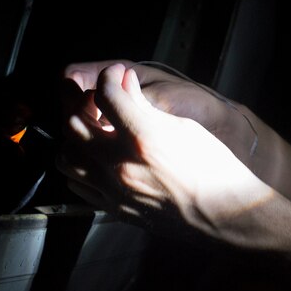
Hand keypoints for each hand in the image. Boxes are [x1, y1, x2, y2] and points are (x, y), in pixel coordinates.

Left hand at [56, 63, 270, 237]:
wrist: (224, 214)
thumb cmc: (214, 168)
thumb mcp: (182, 127)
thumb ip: (145, 104)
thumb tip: (124, 81)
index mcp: (142, 138)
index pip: (106, 94)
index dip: (110, 76)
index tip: (118, 75)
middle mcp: (120, 164)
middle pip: (74, 123)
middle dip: (84, 103)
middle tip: (101, 99)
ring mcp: (113, 190)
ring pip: (66, 156)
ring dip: (75, 137)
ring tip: (95, 130)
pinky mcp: (114, 209)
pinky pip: (77, 184)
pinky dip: (80, 165)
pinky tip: (98, 158)